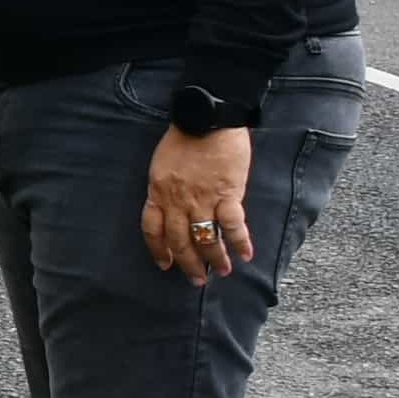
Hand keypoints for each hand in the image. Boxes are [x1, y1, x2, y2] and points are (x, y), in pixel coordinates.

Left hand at [143, 126, 254, 279]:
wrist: (207, 117)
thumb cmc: (185, 137)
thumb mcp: (163, 164)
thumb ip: (167, 188)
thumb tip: (177, 208)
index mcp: (158, 192)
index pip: (153, 229)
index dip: (158, 250)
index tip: (166, 264)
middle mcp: (177, 200)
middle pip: (179, 240)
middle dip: (188, 263)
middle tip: (196, 279)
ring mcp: (202, 199)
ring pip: (205, 238)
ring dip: (214, 259)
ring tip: (221, 271)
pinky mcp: (227, 193)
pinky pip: (233, 225)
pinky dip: (240, 242)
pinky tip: (245, 255)